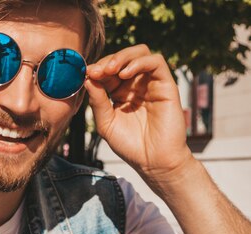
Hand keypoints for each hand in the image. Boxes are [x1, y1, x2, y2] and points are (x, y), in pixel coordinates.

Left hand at [85, 45, 193, 179]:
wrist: (153, 161)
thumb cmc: (130, 145)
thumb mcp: (106, 123)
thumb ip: (98, 101)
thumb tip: (88, 77)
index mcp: (120, 93)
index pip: (108, 71)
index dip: (97, 69)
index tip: (85, 73)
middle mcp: (136, 85)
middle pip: (123, 58)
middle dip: (107, 61)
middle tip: (96, 71)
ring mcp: (151, 84)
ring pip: (140, 53)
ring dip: (123, 57)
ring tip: (109, 70)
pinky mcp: (166, 85)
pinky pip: (156, 62)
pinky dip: (139, 62)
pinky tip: (124, 74)